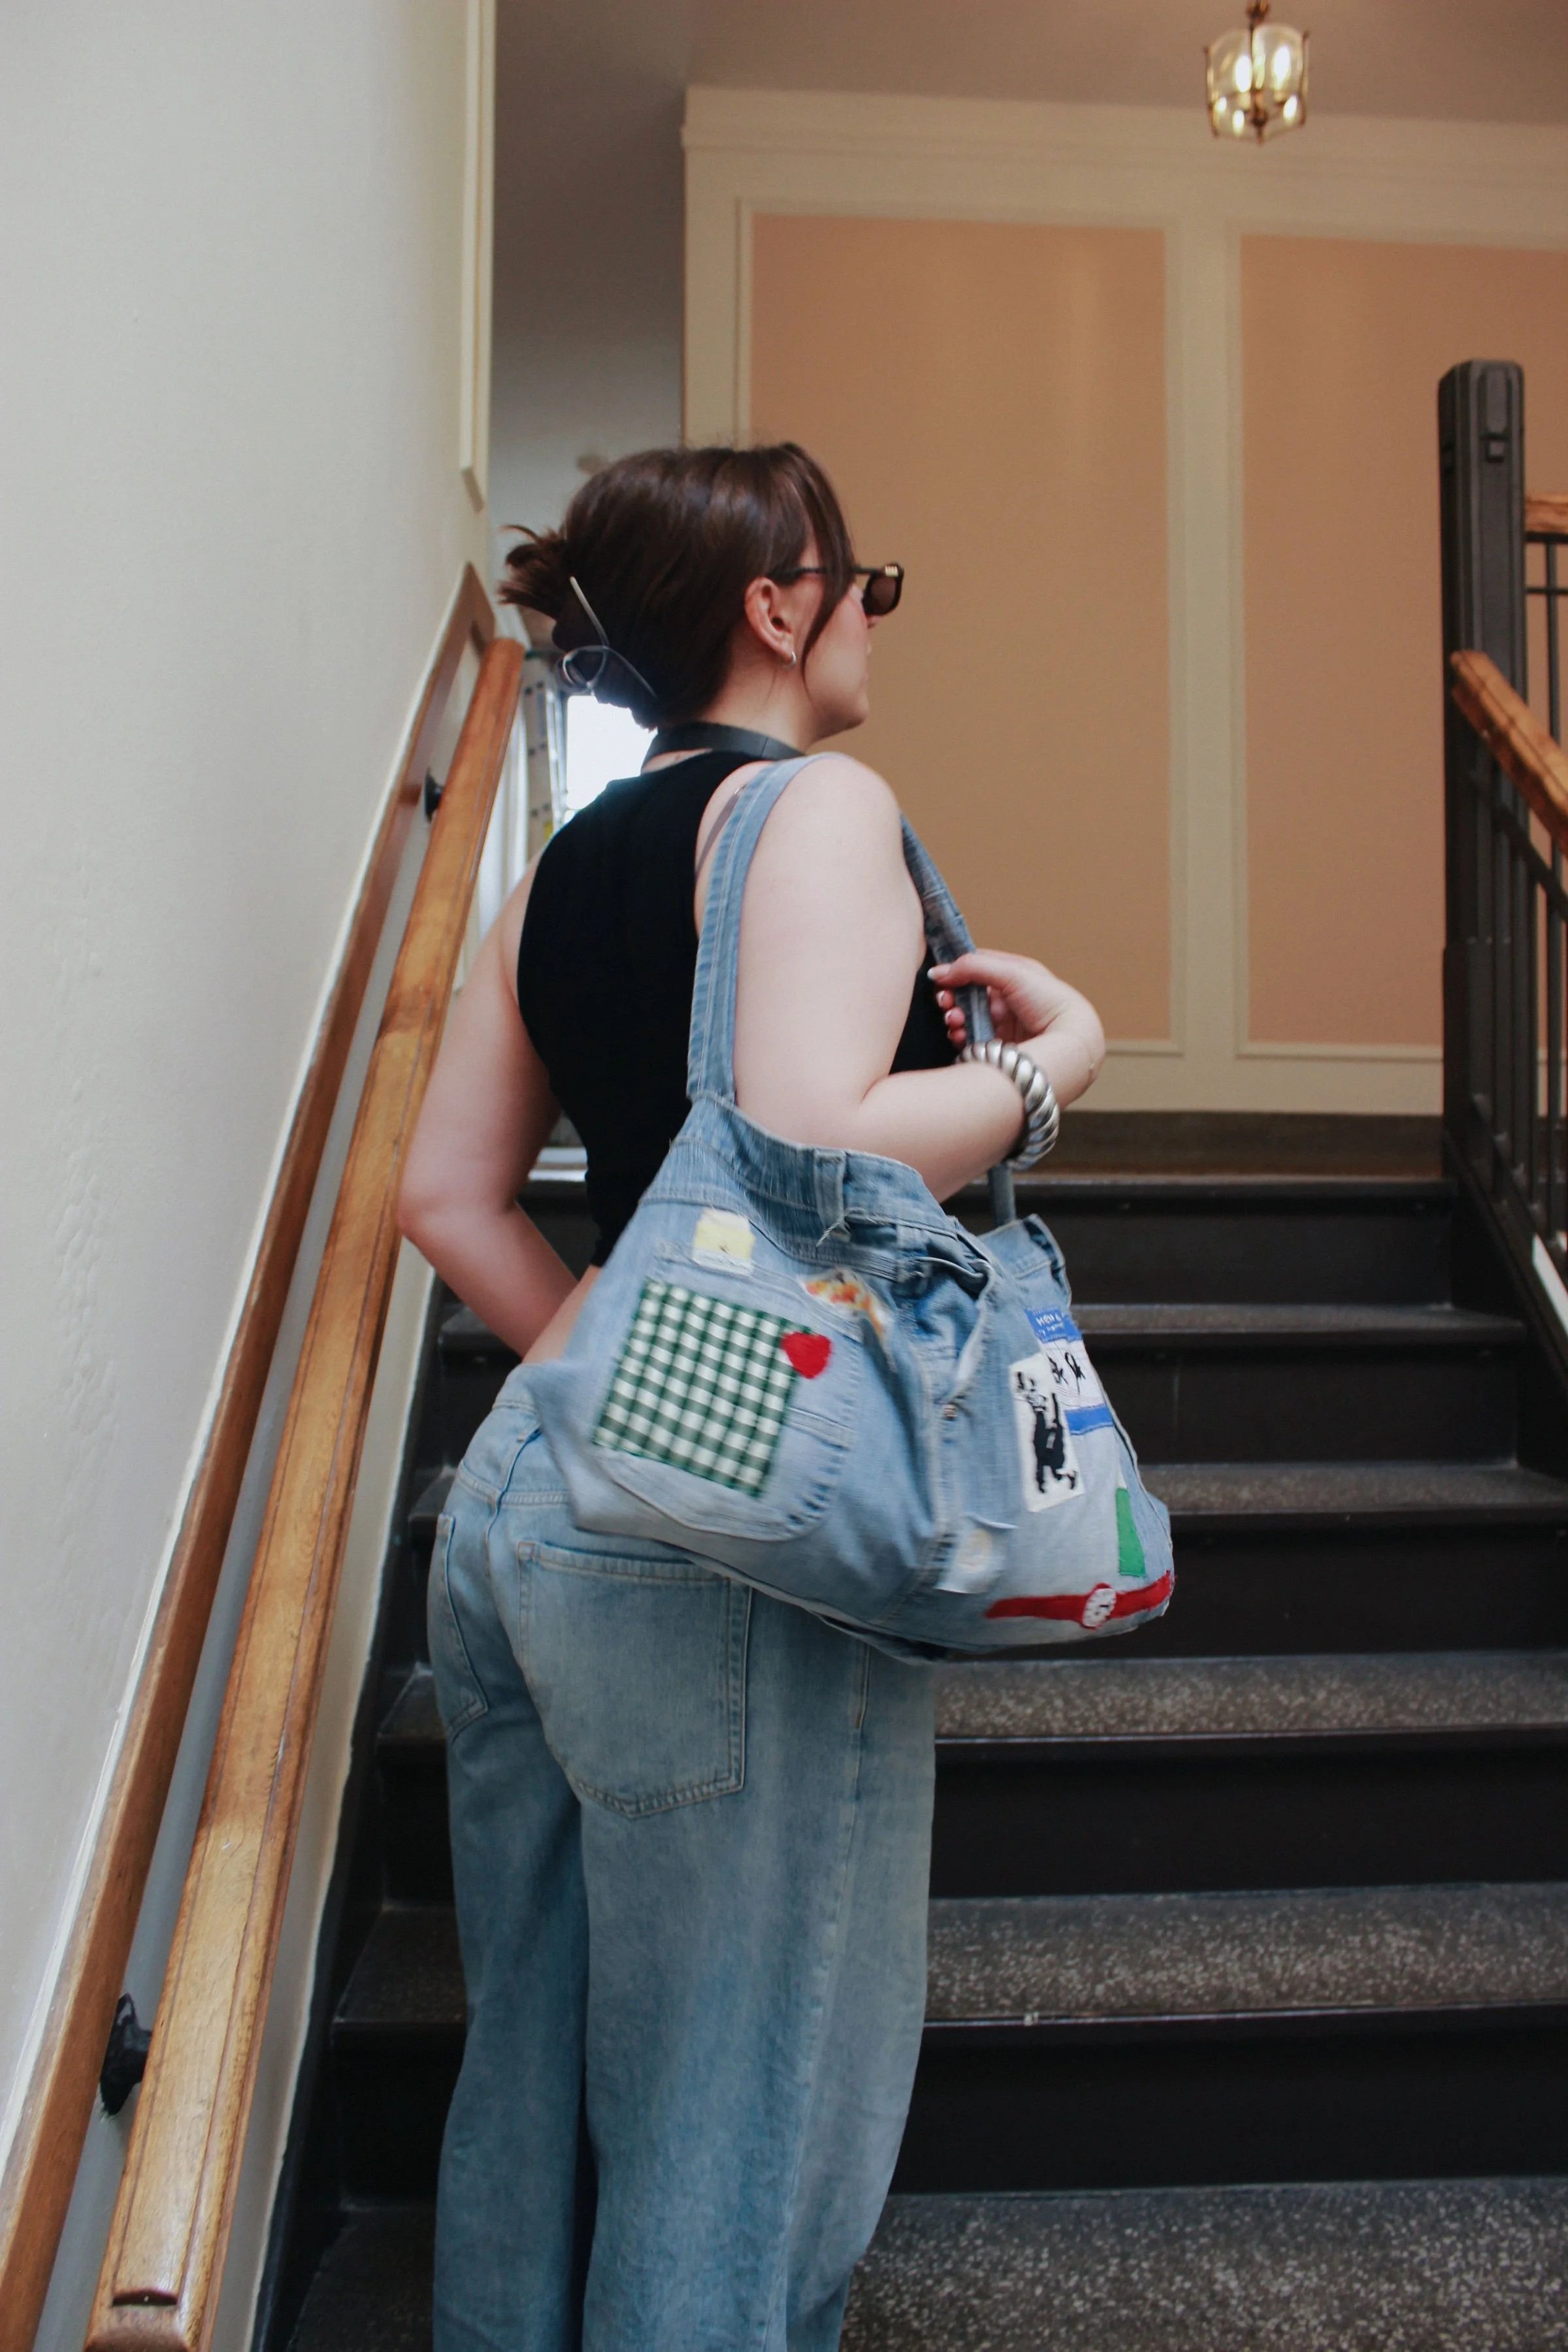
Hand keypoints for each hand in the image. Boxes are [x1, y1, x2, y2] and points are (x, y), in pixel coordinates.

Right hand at [928, 949, 1105, 1105]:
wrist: (1070, 1042)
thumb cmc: (1050, 1003)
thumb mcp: (1012, 973)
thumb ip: (973, 967)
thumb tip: (938, 971)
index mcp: (1015, 975)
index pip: (976, 967)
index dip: (956, 972)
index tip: (940, 979)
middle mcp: (1009, 998)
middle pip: (967, 993)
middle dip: (952, 998)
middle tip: (945, 1004)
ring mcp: (1004, 1022)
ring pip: (967, 1016)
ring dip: (955, 1017)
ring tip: (955, 1021)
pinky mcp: (1000, 1044)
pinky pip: (972, 1037)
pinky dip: (962, 1036)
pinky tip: (960, 1036)